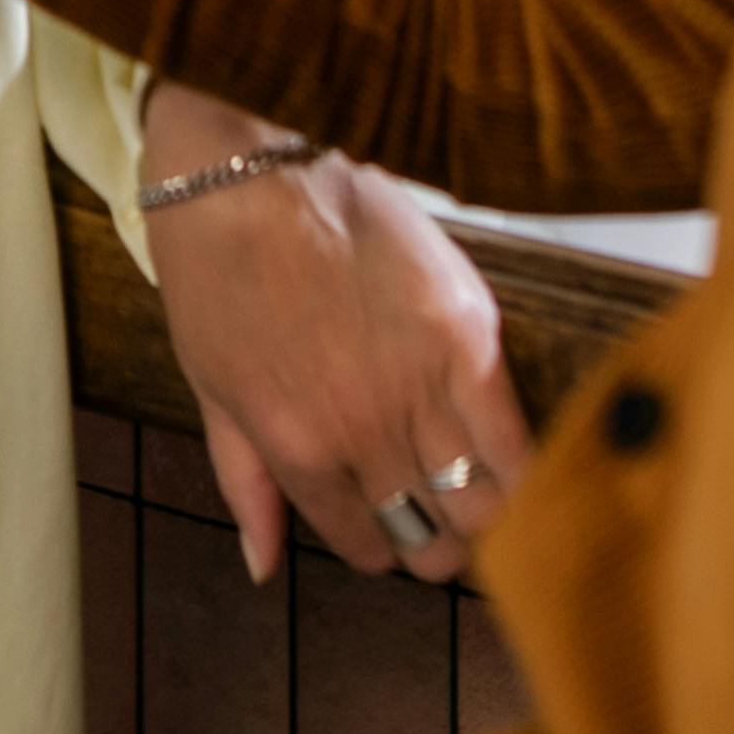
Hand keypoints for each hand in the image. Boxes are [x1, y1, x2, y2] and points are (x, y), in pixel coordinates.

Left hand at [140, 96, 529, 584]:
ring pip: (486, 502)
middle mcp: (366, 433)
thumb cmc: (216, 271)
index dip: (383, 545)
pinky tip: (513, 461)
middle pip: (437, 540)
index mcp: (301, 452)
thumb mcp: (210, 387)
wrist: (246, 166)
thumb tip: (261, 567)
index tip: (390, 524)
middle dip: (441, 541)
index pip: (368, 546)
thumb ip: (245, 484)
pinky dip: (523, 464)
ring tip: (478, 488)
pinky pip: (518, 437)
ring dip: (485, 510)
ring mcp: (422, 384)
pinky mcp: (470, 334)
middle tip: (442, 514)